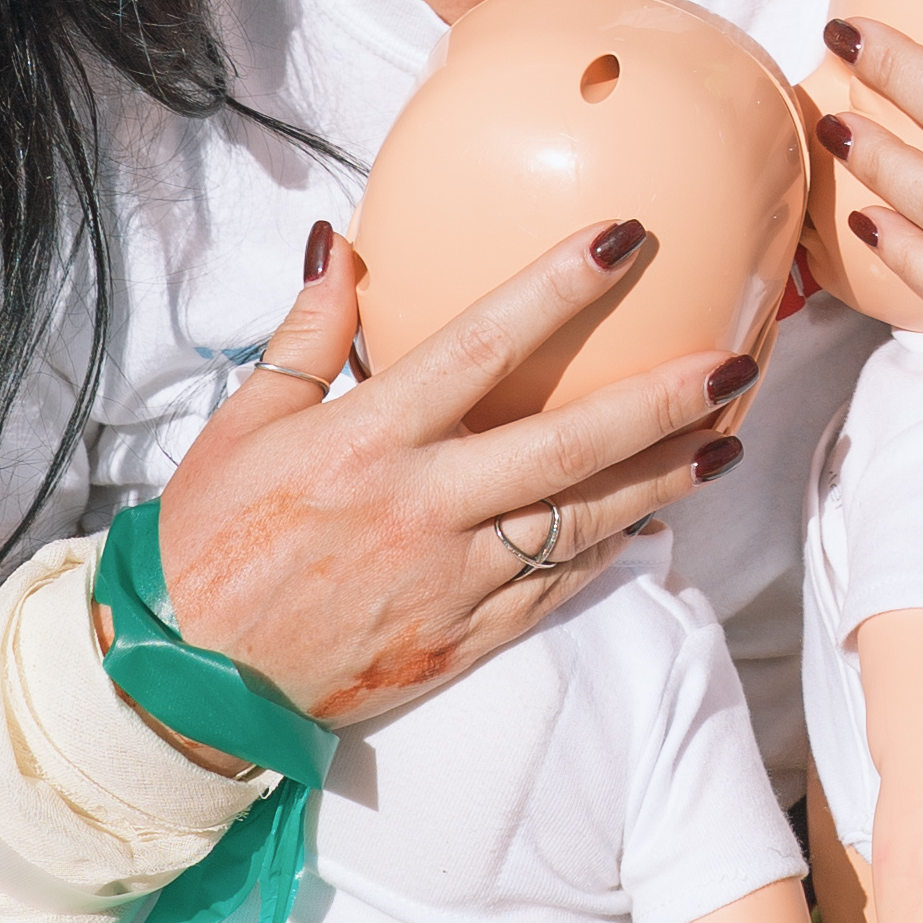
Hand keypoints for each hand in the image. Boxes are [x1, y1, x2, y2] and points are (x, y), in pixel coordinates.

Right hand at [144, 220, 759, 739]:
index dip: (558, 289)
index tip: (626, 238)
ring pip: (581, 524)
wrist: (190, 683)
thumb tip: (344, 246)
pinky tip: (653, 519)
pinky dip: (609, 553)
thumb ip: (307, 336)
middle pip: (565, 445)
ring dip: (662, 479)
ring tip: (728, 439)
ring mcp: (451, 580)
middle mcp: (423, 507)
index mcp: (368, 440)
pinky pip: (555, 590)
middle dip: (658, 401)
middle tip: (732, 361)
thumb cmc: (209, 544)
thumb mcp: (244, 425)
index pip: (482, 346)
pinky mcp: (463, 639)